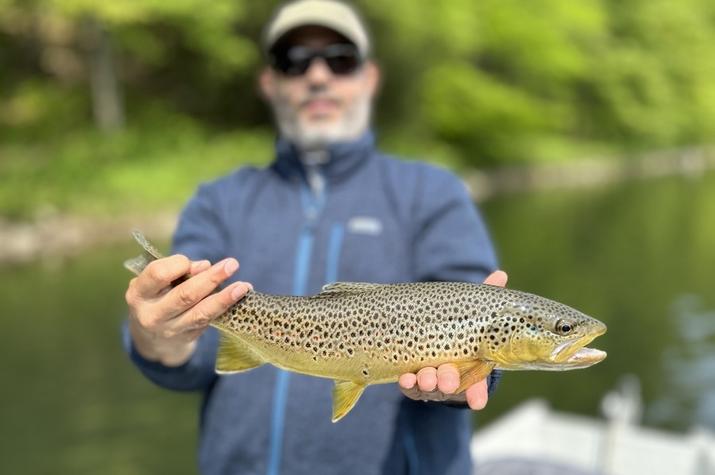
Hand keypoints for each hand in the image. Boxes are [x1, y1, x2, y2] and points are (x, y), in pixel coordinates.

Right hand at [125, 254, 251, 365]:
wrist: (151, 338)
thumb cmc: (156, 297)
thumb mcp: (156, 283)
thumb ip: (177, 271)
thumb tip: (205, 266)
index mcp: (138, 294)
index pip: (157, 274)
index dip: (177, 264)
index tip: (188, 261)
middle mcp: (152, 315)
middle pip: (184, 295)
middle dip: (211, 279)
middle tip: (232, 264)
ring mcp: (170, 330)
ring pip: (201, 313)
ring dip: (224, 298)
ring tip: (243, 286)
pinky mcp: (187, 337)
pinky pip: (209, 320)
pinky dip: (226, 306)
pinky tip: (240, 295)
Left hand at [398, 270, 507, 409]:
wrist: (429, 333)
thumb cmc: (460, 326)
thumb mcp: (472, 312)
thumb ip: (485, 296)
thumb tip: (500, 274)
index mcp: (470, 366)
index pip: (477, 385)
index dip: (478, 394)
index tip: (478, 402)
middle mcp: (451, 377)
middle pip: (451, 383)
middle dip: (448, 382)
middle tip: (446, 379)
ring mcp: (430, 379)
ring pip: (429, 385)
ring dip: (428, 381)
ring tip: (426, 376)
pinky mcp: (411, 379)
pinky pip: (409, 385)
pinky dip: (408, 382)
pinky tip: (405, 377)